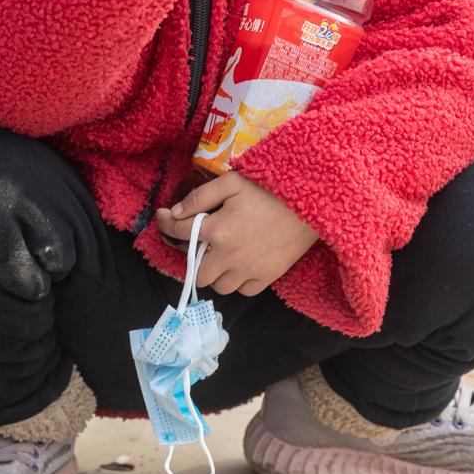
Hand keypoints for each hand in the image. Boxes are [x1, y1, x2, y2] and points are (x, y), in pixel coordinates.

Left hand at [156, 172, 318, 296]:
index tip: (163, 218)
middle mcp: (230, 255)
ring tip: (222, 256)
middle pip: (198, 272)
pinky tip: (242, 265)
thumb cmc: (269, 188)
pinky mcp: (268, 276)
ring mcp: (250, 269)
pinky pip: (244, 290)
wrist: (310, 202)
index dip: (165, 224)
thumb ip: (200, 197)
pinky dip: (238, 281)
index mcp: (218, 229)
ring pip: (220, 286)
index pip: (179, 232)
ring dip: (216, 273)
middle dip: (194, 258)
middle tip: (202, 243)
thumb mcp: (231, 182)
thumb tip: (175, 213)